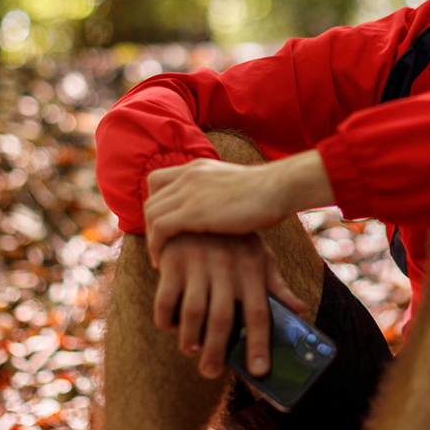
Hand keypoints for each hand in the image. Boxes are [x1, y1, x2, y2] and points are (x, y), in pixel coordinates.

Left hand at [143, 151, 334, 264]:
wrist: (279, 188)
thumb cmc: (268, 193)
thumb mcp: (235, 186)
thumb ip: (219, 194)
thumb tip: (220, 210)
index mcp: (198, 167)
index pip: (158, 180)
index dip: (157, 204)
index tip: (165, 226)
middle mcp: (189, 175)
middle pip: (151, 199)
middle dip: (151, 226)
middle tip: (160, 248)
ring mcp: (189, 191)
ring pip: (151, 214)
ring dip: (151, 239)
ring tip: (160, 258)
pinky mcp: (193, 211)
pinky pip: (159, 228)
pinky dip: (156, 246)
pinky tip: (163, 262)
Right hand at [153, 233, 308, 378]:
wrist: (200, 199)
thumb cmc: (235, 238)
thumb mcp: (260, 255)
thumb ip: (276, 285)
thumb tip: (300, 311)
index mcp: (252, 268)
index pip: (258, 313)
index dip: (259, 344)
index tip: (259, 372)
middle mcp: (226, 267)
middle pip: (223, 318)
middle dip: (217, 351)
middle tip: (211, 373)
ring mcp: (198, 263)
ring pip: (193, 311)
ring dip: (190, 338)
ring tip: (191, 352)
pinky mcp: (172, 261)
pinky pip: (165, 298)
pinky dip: (166, 318)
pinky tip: (171, 327)